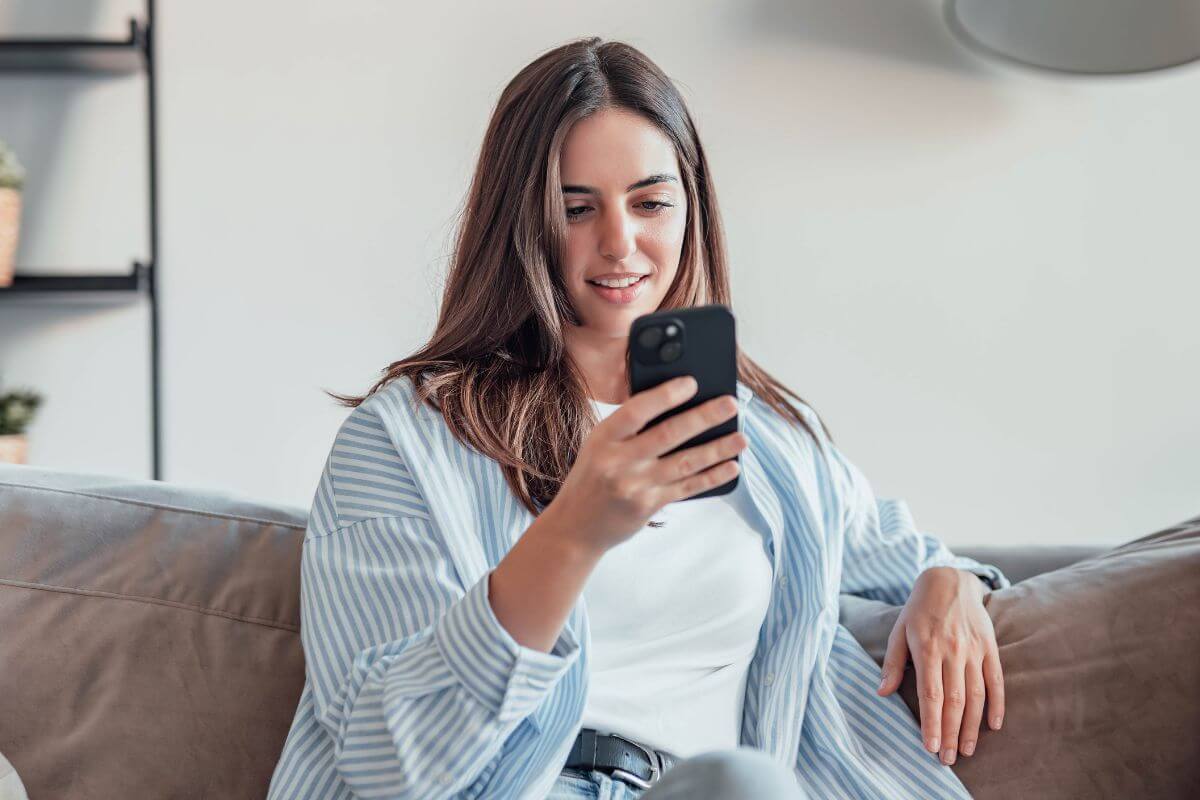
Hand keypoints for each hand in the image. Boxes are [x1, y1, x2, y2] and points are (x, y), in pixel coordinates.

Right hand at [546, 375, 745, 555]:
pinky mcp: (648, 506)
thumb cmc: (593, 476)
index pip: (637, 410)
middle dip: (704, 417)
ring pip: (685, 462)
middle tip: (731, 404)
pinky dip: (711, 477)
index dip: (666, 395)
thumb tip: (678, 406)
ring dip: (718, 449)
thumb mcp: (599, 444)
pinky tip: (730, 466)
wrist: (576, 526)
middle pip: (669, 434)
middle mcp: (619, 461)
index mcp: (604, 437)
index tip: (692, 383)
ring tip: (741, 438)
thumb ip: (629, 427)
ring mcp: (635, 486)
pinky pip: (687, 488)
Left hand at [876, 566, 1004, 764]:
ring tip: (965, 750)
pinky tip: (992, 726)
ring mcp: (974, 650)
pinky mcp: (990, 647)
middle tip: (946, 759)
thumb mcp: (898, 631)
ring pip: (976, 695)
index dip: (931, 722)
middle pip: (954, 700)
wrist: (950, 580)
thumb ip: (892, 663)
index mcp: (927, 648)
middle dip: (950, 733)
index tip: (929, 746)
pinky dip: (996, 705)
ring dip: (971, 726)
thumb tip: (881, 693)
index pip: (930, 694)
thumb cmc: (919, 609)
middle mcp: (953, 651)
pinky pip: (996, 681)